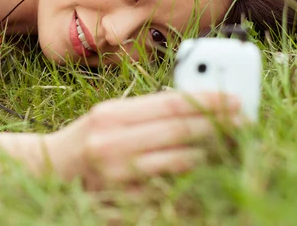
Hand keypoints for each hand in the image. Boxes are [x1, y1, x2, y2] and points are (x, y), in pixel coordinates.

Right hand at [46, 91, 242, 189]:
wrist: (52, 169)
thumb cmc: (86, 137)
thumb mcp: (110, 115)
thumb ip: (146, 111)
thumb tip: (192, 105)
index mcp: (112, 115)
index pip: (170, 104)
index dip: (207, 101)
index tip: (234, 98)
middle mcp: (113, 142)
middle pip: (179, 131)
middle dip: (217, 124)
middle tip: (244, 120)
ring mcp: (118, 173)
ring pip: (178, 160)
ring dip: (211, 151)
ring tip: (232, 141)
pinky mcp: (124, 197)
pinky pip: (168, 185)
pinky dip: (191, 174)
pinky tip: (207, 164)